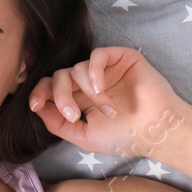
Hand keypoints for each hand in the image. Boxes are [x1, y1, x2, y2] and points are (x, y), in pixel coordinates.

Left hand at [29, 47, 191, 162]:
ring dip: (87, 92)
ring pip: (77, 67)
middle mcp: (90, 82)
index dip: (40, 93)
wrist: (157, 131)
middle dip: (60, 95)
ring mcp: (105, 69)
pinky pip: (96, 55)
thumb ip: (57, 123)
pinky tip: (100, 88)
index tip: (34, 104)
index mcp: (80, 100)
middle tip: (73, 115)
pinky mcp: (120, 58)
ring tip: (107, 110)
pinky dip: (93, 71)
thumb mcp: (84, 136)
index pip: (52, 88)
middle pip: (60, 76)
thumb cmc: (125, 137)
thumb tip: (36, 106)